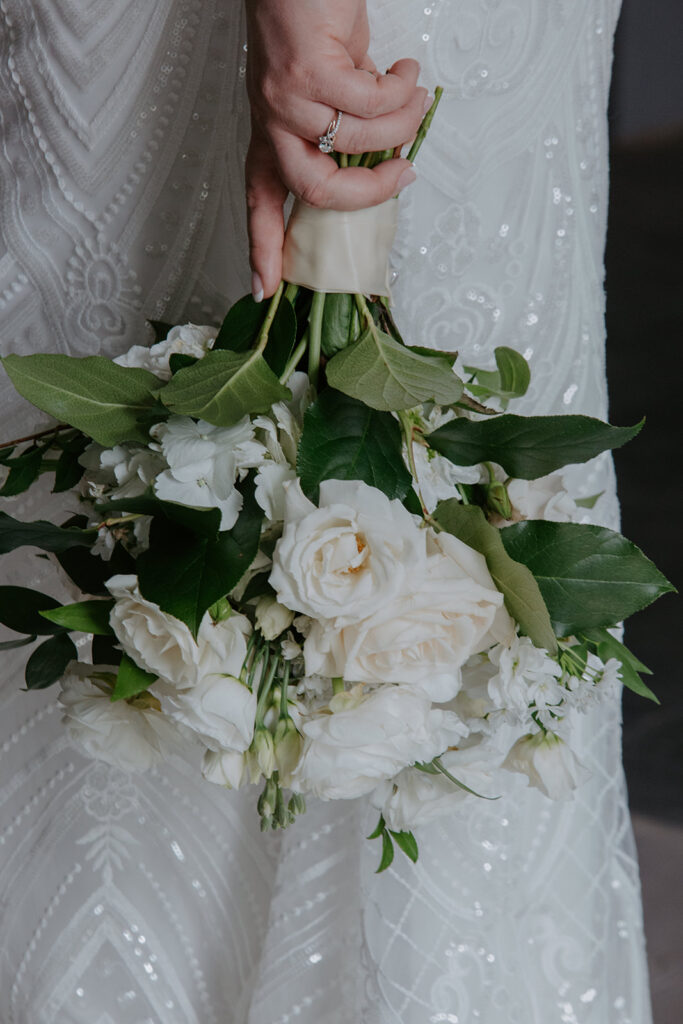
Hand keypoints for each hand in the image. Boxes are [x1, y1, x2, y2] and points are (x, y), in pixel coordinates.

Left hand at [245, 0, 426, 297]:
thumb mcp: (325, 85)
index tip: (265, 289)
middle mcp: (272, 120)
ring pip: (356, 142)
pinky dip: (399, 91)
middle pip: (317, 191)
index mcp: (272, 132)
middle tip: (403, 175)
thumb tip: (384, 154)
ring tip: (413, 94)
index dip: (263, 249)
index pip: (262, 201)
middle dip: (371, 192)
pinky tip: (405, 72)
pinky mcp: (308, 69)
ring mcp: (285, 98)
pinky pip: (369, 103)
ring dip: (400, 122)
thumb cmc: (312, 15)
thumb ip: (344, 123)